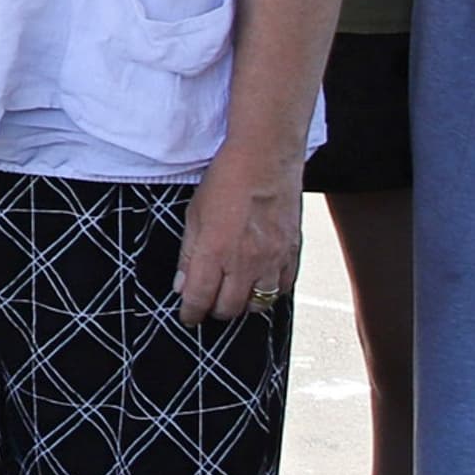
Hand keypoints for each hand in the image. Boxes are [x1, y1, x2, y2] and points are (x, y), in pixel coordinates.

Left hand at [172, 138, 303, 324]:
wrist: (265, 158)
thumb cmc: (226, 181)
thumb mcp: (194, 215)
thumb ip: (188, 255)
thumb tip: (182, 286)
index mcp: (215, 252)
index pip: (200, 299)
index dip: (191, 313)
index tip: (188, 316)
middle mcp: (246, 262)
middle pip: (229, 308)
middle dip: (215, 310)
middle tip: (209, 302)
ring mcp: (273, 259)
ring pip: (258, 304)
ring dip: (243, 304)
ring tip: (234, 294)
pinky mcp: (292, 252)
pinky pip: (284, 288)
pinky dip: (270, 292)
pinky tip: (260, 283)